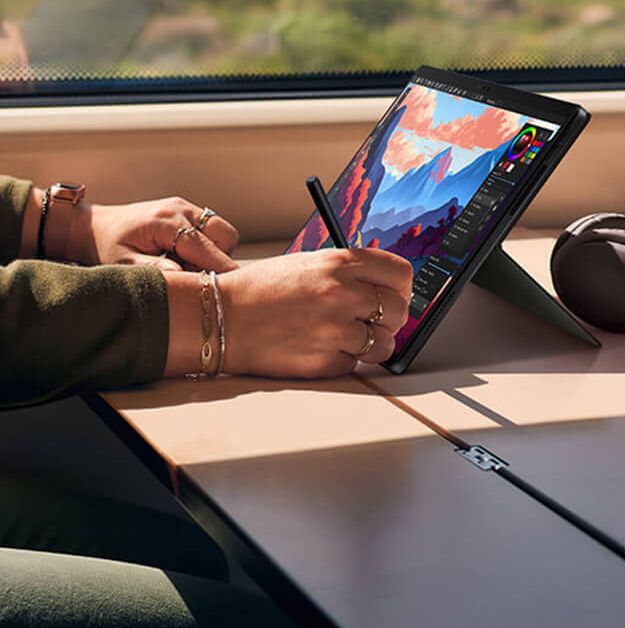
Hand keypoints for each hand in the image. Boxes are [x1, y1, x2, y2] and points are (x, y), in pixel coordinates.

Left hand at [72, 197, 238, 271]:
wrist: (91, 225)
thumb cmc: (104, 246)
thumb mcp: (122, 264)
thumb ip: (152, 269)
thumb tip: (180, 275)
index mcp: (165, 222)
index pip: (206, 248)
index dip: (222, 269)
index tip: (230, 289)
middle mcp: (180, 209)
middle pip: (225, 235)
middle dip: (219, 259)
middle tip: (195, 275)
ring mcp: (185, 206)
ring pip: (221, 231)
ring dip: (213, 252)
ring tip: (184, 265)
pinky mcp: (185, 209)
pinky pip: (210, 229)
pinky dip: (205, 245)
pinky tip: (181, 256)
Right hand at [165, 248, 413, 378]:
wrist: (221, 317)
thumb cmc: (261, 290)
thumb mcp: (309, 264)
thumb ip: (348, 273)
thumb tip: (384, 289)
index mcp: (340, 263)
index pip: (401, 273)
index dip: (401, 288)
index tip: (394, 296)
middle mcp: (343, 293)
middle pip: (398, 310)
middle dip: (390, 319)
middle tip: (371, 321)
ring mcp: (336, 329)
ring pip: (385, 344)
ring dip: (372, 344)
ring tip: (346, 337)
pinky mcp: (326, 361)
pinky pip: (356, 364)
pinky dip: (345, 360)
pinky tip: (322, 348)